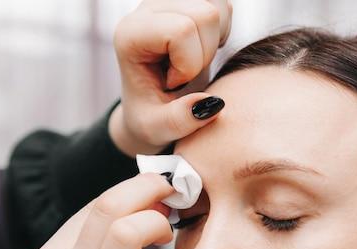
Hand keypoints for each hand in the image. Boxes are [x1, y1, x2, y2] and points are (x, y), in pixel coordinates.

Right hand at [30, 174, 181, 248]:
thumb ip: (99, 244)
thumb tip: (145, 201)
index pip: (95, 203)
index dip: (133, 190)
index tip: (156, 193)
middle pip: (110, 205)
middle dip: (150, 189)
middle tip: (170, 196)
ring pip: (130, 231)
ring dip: (158, 223)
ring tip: (166, 236)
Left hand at [109, 0, 232, 155]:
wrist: (148, 106)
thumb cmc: (149, 117)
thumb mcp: (157, 129)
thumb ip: (179, 120)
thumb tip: (211, 104)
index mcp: (131, 35)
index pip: (181, 30)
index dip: (188, 63)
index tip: (172, 83)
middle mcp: (147, 9)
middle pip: (206, 14)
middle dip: (206, 53)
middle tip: (186, 74)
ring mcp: (168, 2)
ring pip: (217, 6)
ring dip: (215, 41)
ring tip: (193, 62)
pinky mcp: (188, 2)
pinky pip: (224, 7)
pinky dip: (222, 32)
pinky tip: (202, 50)